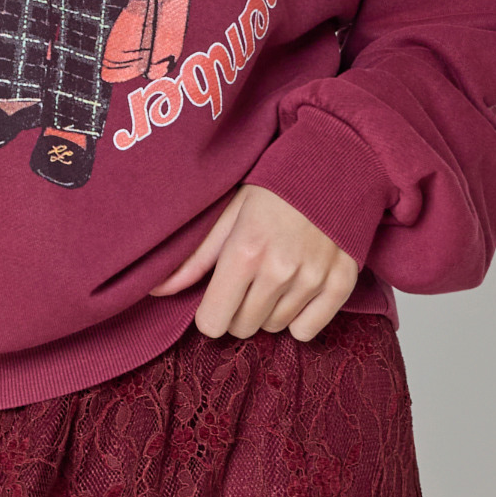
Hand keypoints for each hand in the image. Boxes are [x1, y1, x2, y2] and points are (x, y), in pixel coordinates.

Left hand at [148, 183, 359, 341]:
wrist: (332, 166)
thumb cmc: (272, 188)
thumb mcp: (228, 215)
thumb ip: (194, 258)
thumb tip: (154, 290)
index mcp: (244, 252)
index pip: (213, 323)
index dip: (210, 312)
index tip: (217, 296)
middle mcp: (279, 270)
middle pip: (243, 328)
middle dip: (238, 310)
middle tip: (248, 281)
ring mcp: (313, 279)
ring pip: (275, 328)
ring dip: (269, 310)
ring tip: (275, 275)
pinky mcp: (341, 284)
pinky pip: (308, 330)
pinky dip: (300, 318)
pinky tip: (298, 289)